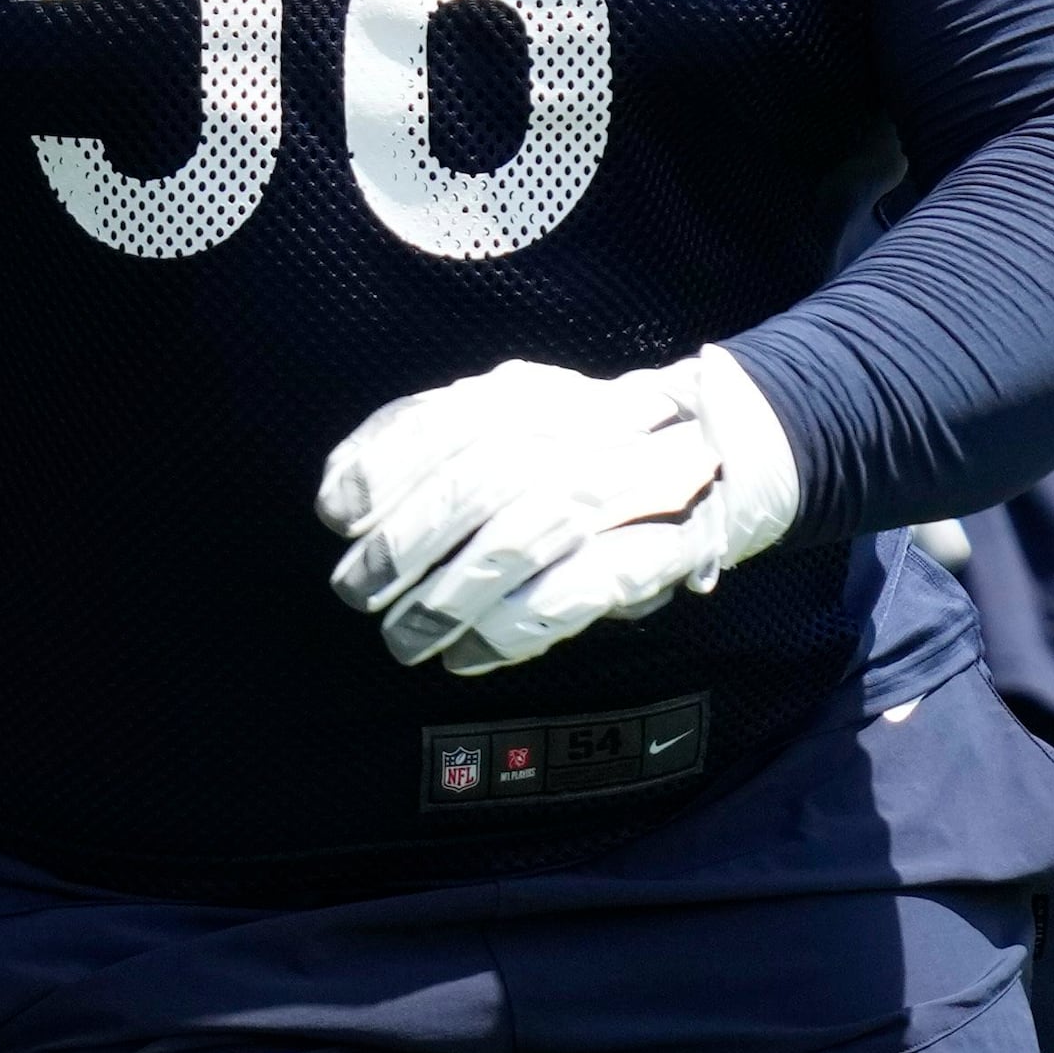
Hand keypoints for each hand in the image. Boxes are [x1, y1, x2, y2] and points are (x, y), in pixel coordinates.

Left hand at [318, 348, 803, 675]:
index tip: (338, 516)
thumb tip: (338, 489)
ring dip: (450, 598)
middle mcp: (575, 433)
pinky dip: (514, 629)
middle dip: (406, 545)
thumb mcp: (497, 418)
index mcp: (526, 396)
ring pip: (525, 539)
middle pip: (482, 482)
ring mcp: (622, 490)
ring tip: (402, 639)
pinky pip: (579, 591)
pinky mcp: (659, 550)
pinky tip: (468, 655)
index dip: (384, 468)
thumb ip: (419, 438)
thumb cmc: (571, 445)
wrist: (715, 446)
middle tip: (355, 592)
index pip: (447, 419)